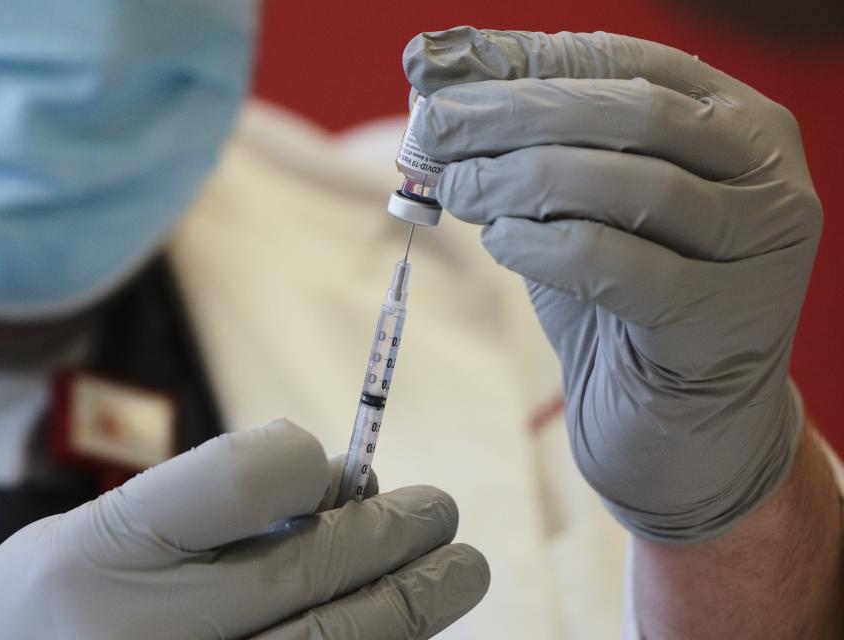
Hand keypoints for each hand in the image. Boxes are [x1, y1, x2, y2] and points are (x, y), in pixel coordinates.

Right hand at [0, 419, 488, 638]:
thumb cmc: (53, 611)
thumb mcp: (95, 535)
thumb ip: (204, 507)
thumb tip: (341, 481)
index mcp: (98, 556)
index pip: (237, 480)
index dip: (301, 463)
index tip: (336, 470)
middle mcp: (140, 634)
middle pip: (307, 571)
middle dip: (395, 535)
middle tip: (442, 513)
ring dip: (415, 604)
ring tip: (460, 571)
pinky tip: (404, 633)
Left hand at [405, 28, 821, 542]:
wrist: (678, 428)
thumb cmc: (624, 310)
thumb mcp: (576, 214)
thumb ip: (528, 154)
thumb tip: (436, 92)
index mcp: (735, 124)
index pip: (625, 62)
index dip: (526, 59)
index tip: (441, 69)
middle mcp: (766, 175)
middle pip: (630, 114)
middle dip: (514, 113)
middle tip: (434, 126)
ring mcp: (759, 249)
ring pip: (629, 184)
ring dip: (521, 179)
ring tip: (458, 189)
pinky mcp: (724, 322)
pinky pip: (620, 264)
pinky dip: (547, 245)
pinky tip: (501, 242)